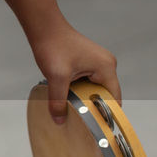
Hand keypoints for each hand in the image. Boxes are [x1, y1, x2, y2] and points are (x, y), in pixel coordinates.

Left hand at [1, 0, 118, 123]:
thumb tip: (59, 120)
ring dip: (84, 98)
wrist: (43, 27)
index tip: (99, 129)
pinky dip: (79, 90)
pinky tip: (67, 97)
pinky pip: (87, 81)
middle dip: (93, 107)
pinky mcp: (87, 61)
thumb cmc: (53, 46)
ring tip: (74, 112)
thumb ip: (58, 100)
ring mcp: (97, 62)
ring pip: (94, 88)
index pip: (113, 98)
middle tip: (82, 123)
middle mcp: (106, 64)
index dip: (106, 114)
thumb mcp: (56, 77)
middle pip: (104, 94)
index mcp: (106, 67)